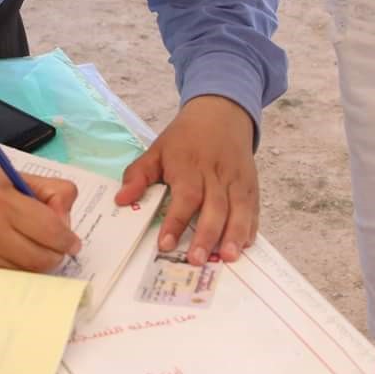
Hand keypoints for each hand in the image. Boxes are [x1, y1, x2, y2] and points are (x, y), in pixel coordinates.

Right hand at [0, 158, 80, 270]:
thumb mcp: (15, 176)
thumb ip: (49, 191)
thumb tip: (67, 219)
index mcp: (3, 204)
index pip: (50, 230)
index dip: (67, 239)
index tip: (72, 242)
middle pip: (40, 259)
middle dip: (55, 254)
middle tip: (54, 246)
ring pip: (24, 273)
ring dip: (35, 264)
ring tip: (29, 247)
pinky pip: (3, 277)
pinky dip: (14, 270)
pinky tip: (11, 255)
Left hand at [115, 95, 255, 264]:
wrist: (220, 113)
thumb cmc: (184, 139)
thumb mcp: (156, 151)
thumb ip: (138, 176)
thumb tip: (121, 200)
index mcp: (188, 165)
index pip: (184, 195)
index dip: (175, 221)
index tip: (165, 244)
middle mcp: (215, 173)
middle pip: (214, 206)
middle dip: (206, 234)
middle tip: (196, 260)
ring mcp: (236, 179)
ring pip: (239, 208)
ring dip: (234, 233)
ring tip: (228, 257)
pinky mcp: (250, 184)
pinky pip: (253, 207)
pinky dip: (251, 226)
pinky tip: (245, 245)